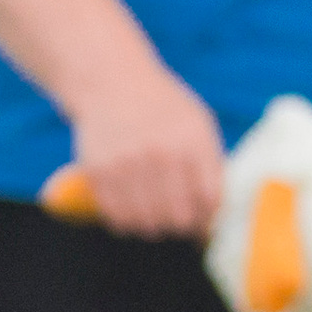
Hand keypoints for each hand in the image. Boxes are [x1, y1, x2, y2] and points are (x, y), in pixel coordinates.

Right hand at [64, 54, 226, 238]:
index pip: (209, 201)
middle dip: (180, 225)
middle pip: (178, 218)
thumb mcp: (198, 124)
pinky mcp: (98, 172)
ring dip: (153, 227)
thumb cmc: (163, 110)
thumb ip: (211, 165)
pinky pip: (117, 218)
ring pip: (146, 224)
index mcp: (192, 142)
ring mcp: (127, 164)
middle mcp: (160, 153)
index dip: (207, 218)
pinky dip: (126, 222)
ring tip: (154, 216)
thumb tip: (212, 217)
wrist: (113, 84)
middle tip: (176, 219)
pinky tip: (131, 210)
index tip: (201, 219)